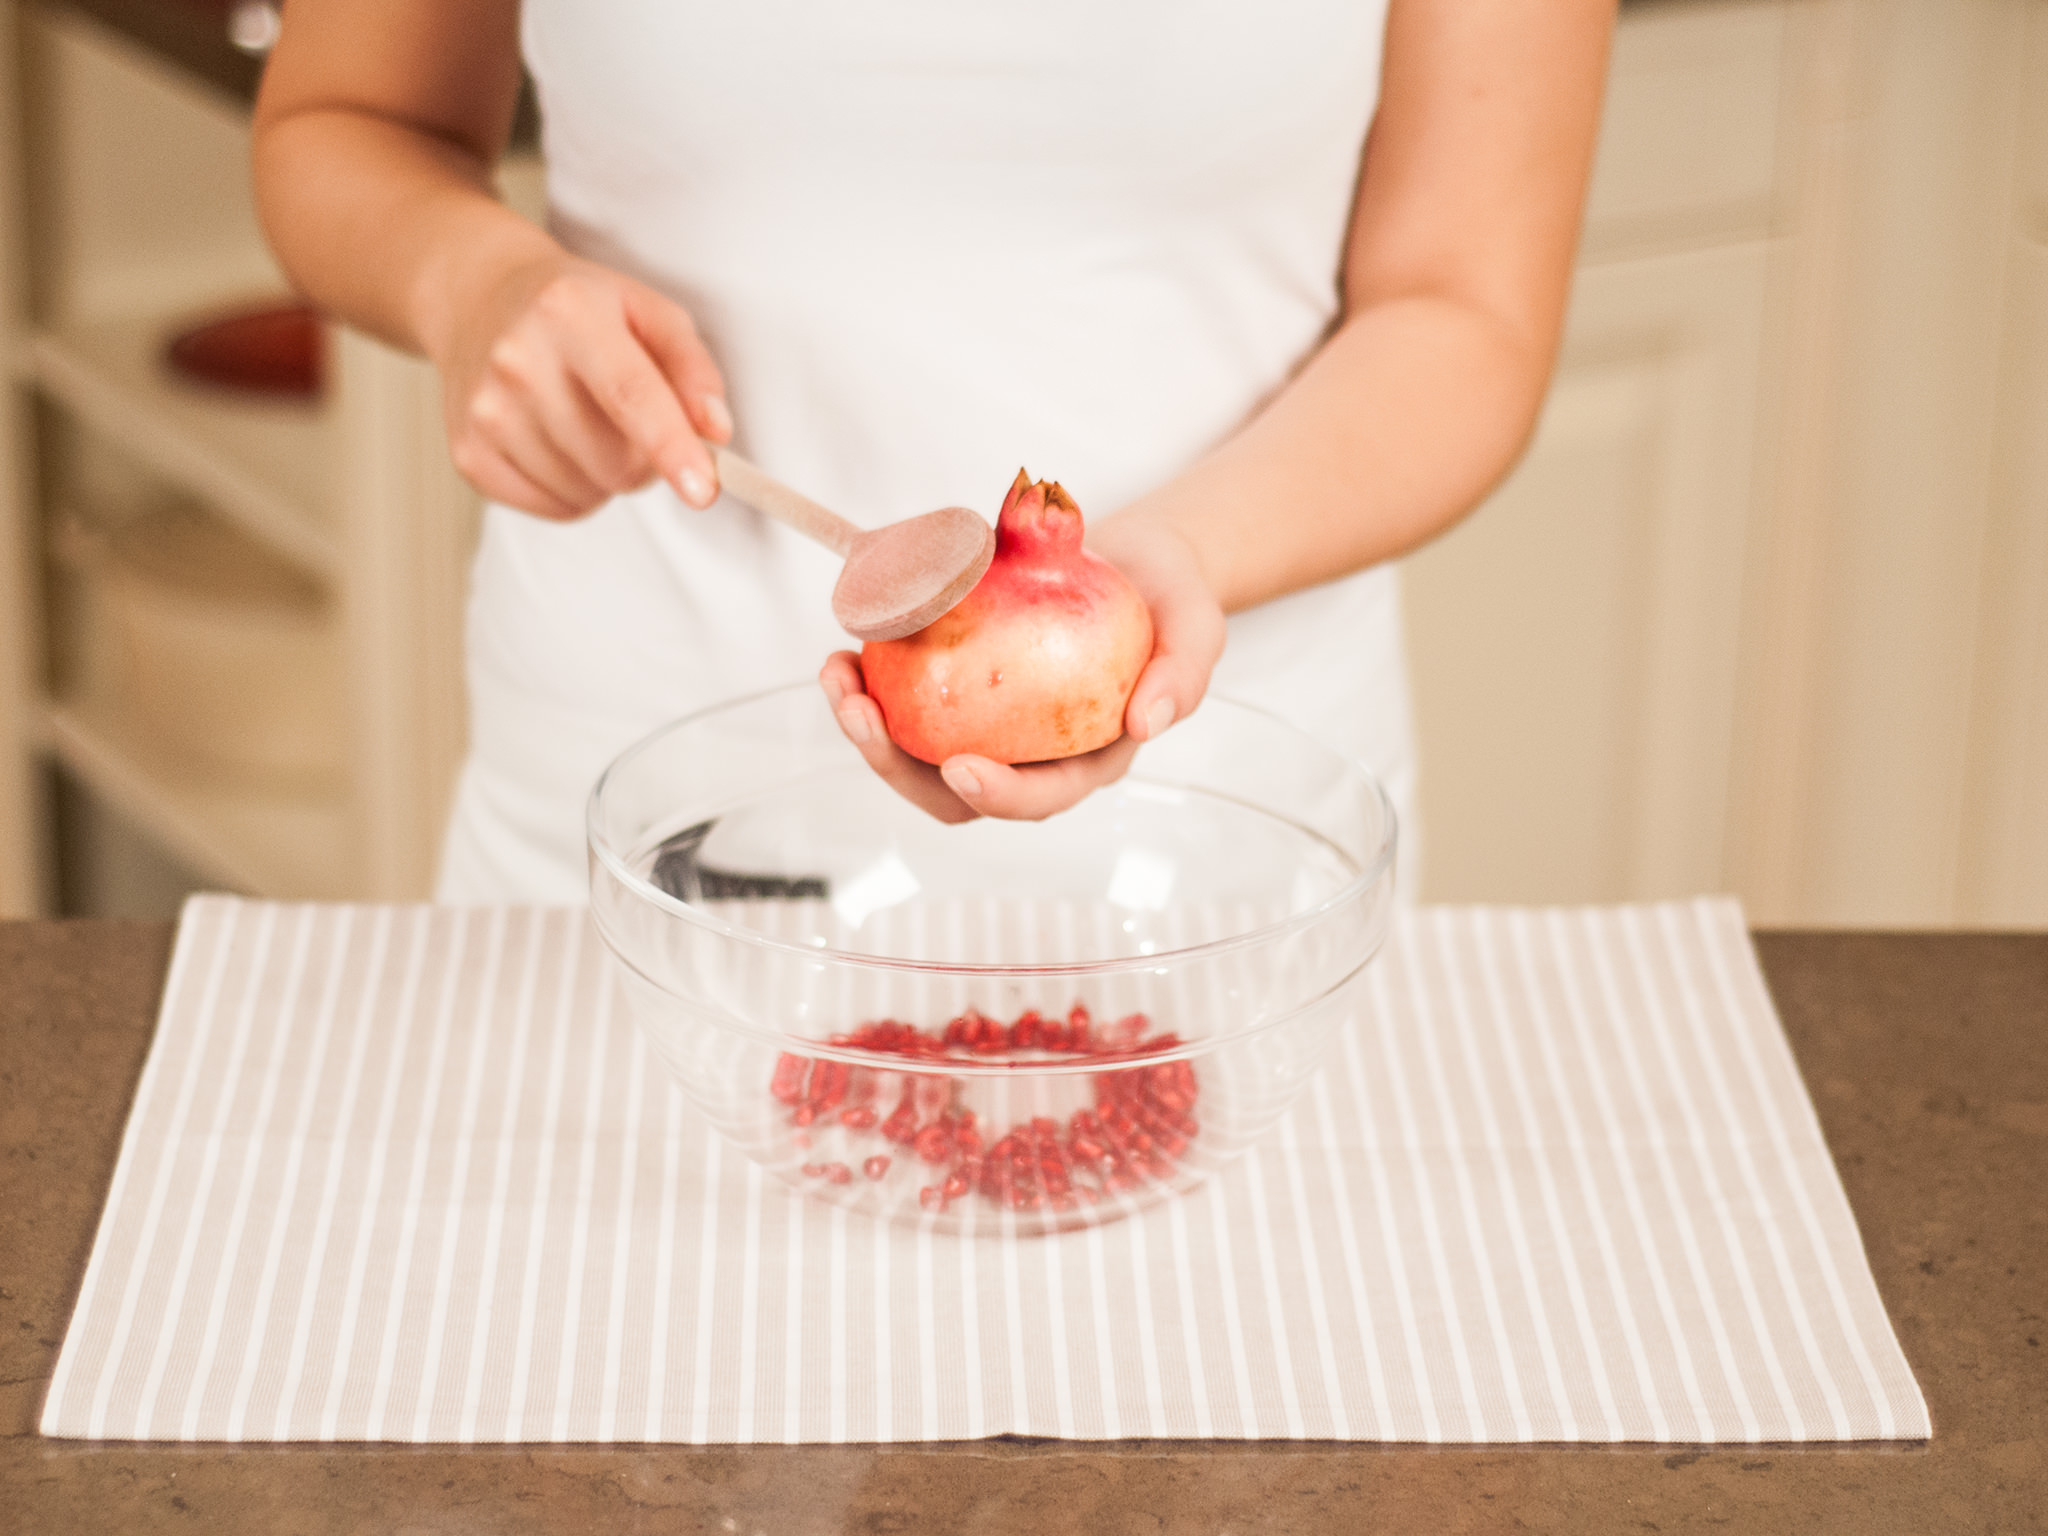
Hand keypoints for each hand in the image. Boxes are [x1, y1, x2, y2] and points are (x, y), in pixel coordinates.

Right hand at [430, 250, 732, 519]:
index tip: (703, 491)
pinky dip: (574, 491)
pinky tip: (559, 443)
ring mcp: (485, 410)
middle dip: (644, 459)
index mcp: (569, 312)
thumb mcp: (647, 311)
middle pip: (614, 460)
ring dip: (607, 474)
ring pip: (588, 492)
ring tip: (587, 421)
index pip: (630, 394)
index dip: (671, 448)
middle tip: (629, 419)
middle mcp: (517, 359)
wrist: (481, 298)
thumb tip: (715, 430)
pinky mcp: (468, 453)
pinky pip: (554, 508)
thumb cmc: (581, 311)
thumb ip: (693, 367)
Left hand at [818, 513, 1225, 822]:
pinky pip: (910, 699)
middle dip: (898, 768)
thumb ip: (1183, 674)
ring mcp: (992, 724)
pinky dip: (874, 681)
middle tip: (861, 714)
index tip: (959, 766)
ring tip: (839, 675)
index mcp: (1088, 758)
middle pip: (956, 792)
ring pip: (919, 752)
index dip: (997, 795)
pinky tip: (849, 647)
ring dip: (868, 727)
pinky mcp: (963, 688)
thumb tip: (1149, 722)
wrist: (1141, 560)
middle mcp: (1032, 753)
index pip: (1040, 795)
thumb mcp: (1197, 625)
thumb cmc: (1171, 598)